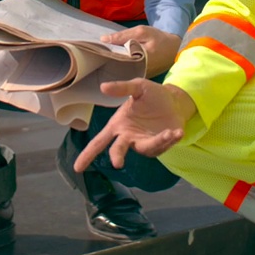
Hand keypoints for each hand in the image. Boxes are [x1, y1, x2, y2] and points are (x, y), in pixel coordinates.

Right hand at [73, 79, 195, 171]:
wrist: (175, 100)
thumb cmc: (153, 95)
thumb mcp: (138, 87)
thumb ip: (121, 88)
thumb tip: (102, 87)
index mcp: (118, 125)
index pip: (99, 141)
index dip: (88, 154)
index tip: (77, 168)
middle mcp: (128, 137)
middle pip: (118, 150)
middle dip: (117, 156)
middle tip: (117, 163)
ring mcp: (143, 143)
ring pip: (145, 148)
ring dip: (158, 141)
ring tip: (170, 132)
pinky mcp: (159, 146)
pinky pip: (162, 146)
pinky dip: (170, 139)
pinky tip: (177, 132)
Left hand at [102, 25, 179, 76]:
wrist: (174, 48)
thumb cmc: (158, 38)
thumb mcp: (142, 32)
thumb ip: (123, 36)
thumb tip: (103, 40)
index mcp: (140, 59)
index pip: (118, 59)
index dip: (106, 55)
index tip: (95, 52)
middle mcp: (139, 71)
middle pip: (118, 67)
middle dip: (107, 61)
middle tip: (95, 56)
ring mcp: (140, 75)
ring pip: (122, 70)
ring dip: (113, 64)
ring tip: (102, 59)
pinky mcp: (141, 76)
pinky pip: (127, 72)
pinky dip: (121, 66)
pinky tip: (113, 62)